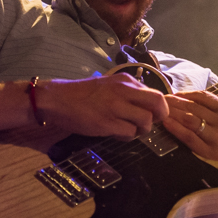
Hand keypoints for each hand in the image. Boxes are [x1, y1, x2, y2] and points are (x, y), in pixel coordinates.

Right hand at [37, 73, 168, 139]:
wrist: (58, 100)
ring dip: (142, 130)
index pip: (155, 93)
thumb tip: (146, 105)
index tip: (154, 115)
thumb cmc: (82, 95)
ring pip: (146, 120)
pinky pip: (129, 133)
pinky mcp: (107, 122)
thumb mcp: (109, 86)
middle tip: (150, 124)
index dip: (159, 108)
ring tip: (130, 130)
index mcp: (125, 81)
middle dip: (160, 117)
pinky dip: (127, 136)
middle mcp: (123, 91)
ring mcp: (115, 107)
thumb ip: (128, 93)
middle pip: (157, 103)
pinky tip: (116, 133)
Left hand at [162, 90, 217, 160]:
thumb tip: (187, 99)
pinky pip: (188, 136)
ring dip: (173, 112)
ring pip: (189, 119)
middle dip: (175, 102)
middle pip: (193, 106)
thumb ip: (214, 109)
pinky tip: (166, 123)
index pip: (203, 96)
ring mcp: (216, 136)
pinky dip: (175, 128)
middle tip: (162, 101)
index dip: (185, 94)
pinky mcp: (208, 151)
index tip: (173, 94)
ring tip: (162, 110)